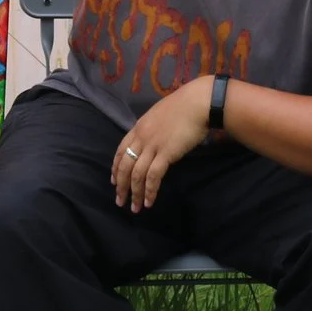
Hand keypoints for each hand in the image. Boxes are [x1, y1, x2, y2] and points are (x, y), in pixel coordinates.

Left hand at [111, 75, 214, 212]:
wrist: (197, 102)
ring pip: (136, 174)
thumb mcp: (160, 115)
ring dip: (134, 194)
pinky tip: (149, 201)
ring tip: (134, 208)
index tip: (114, 181)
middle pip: (125, 166)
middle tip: (120, 201)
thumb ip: (153, 128)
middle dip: (121, 186)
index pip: (121, 150)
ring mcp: (152, 146)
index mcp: (138, 127)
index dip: (116, 167)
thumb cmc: (184, 106)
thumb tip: (154, 138)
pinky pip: (153, 176)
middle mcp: (141, 138)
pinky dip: (149, 191)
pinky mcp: (166, 154)